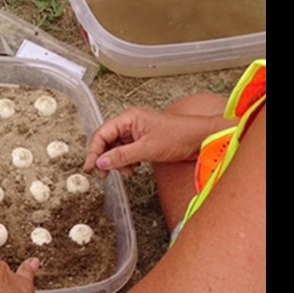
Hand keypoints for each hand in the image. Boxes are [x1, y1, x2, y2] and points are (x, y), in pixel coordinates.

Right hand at [83, 108, 222, 176]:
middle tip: (104, 174)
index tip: (91, 166)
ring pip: (117, 149)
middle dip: (106, 158)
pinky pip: (128, 152)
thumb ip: (122, 156)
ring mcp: (138, 132)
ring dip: (118, 163)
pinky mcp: (145, 141)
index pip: (102, 134)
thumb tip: (102, 162)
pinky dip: (127, 162)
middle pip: (108, 141)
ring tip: (126, 172)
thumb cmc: (180, 136)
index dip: (94, 151)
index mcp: (129, 118)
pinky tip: (134, 169)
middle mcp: (131, 123)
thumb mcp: (147, 148)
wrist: (203, 139)